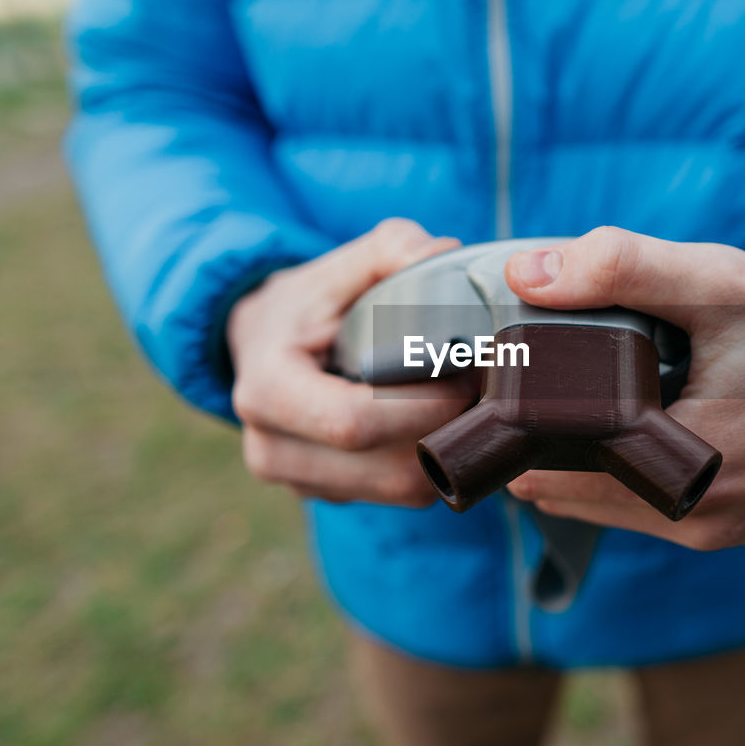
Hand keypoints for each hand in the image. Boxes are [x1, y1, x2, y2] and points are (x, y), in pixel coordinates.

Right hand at [228, 219, 475, 504]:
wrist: (259, 345)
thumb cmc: (306, 303)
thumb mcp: (340, 265)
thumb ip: (393, 249)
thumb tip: (447, 255)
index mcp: (268, 390)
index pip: (354, 423)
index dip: (422, 406)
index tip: (466, 373)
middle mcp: (272, 448)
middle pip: (388, 469)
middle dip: (448, 433)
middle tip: (485, 391)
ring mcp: (299, 482)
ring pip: (401, 491)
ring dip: (447, 454)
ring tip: (471, 407)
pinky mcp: (327, 496)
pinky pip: (397, 495)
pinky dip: (431, 465)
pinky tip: (443, 425)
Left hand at [503, 227, 744, 550]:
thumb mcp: (722, 283)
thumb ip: (621, 269)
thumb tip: (525, 273)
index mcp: (688, 469)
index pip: (554, 471)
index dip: (516, 431)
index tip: (498, 388)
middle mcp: (704, 519)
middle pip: (579, 492)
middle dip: (546, 445)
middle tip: (530, 386)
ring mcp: (729, 530)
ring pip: (618, 504)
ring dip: (589, 461)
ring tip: (572, 400)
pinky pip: (663, 505)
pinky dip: (635, 470)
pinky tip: (633, 424)